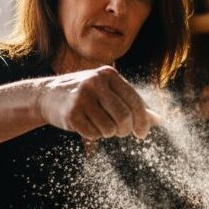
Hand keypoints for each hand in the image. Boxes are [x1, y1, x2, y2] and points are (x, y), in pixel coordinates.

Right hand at [35, 66, 156, 139]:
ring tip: (100, 124)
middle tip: (121, 132)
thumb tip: (160, 121)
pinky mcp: (71, 113)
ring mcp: (81, 97)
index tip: (142, 133)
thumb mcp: (109, 92)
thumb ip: (133, 104)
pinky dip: (94, 134)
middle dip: (125, 130)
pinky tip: (86, 125)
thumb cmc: (86, 95)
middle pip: (124, 117)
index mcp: (109, 74)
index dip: (142, 121)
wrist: (48, 95)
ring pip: (109, 128)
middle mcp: (95, 82)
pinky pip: (93, 134)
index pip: (135, 101)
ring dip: (108, 132)